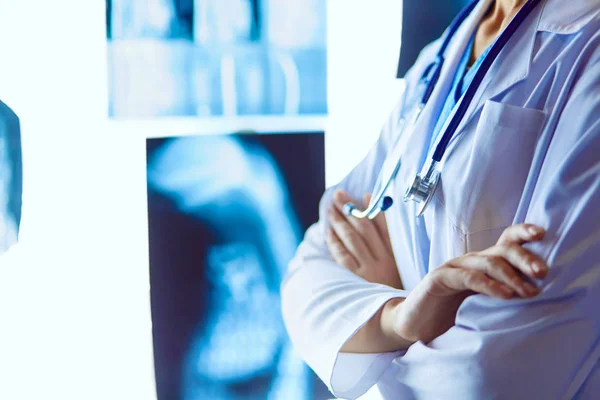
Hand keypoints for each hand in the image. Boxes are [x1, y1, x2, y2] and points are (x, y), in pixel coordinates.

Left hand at [325, 190, 402, 288]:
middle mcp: (382, 260)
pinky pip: (344, 257)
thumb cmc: (394, 289)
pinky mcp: (357, 280)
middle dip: (350, 209)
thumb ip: (388, 239)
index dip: (372, 208)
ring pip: (352, 240)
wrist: (395, 319)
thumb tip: (377, 211)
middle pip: (364, 228)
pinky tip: (329, 232)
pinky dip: (336, 243)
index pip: (383, 226)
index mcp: (395, 255)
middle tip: (338, 194)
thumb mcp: (398, 265)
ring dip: (340, 222)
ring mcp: (369, 270)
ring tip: (330, 208)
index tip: (362, 193)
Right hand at [394, 223, 547, 343]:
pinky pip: (466, 278)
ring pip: (486, 262)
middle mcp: (470, 261)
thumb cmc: (451, 315)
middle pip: (501, 250)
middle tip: (543, 272)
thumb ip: (504, 294)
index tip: (542, 234)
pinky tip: (504, 295)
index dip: (522, 233)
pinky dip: (487, 285)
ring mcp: (453, 268)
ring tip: (529, 291)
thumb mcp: (483, 304)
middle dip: (524, 258)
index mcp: (482, 264)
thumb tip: (539, 295)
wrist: (414, 325)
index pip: (505, 242)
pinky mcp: (438, 279)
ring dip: (511, 276)